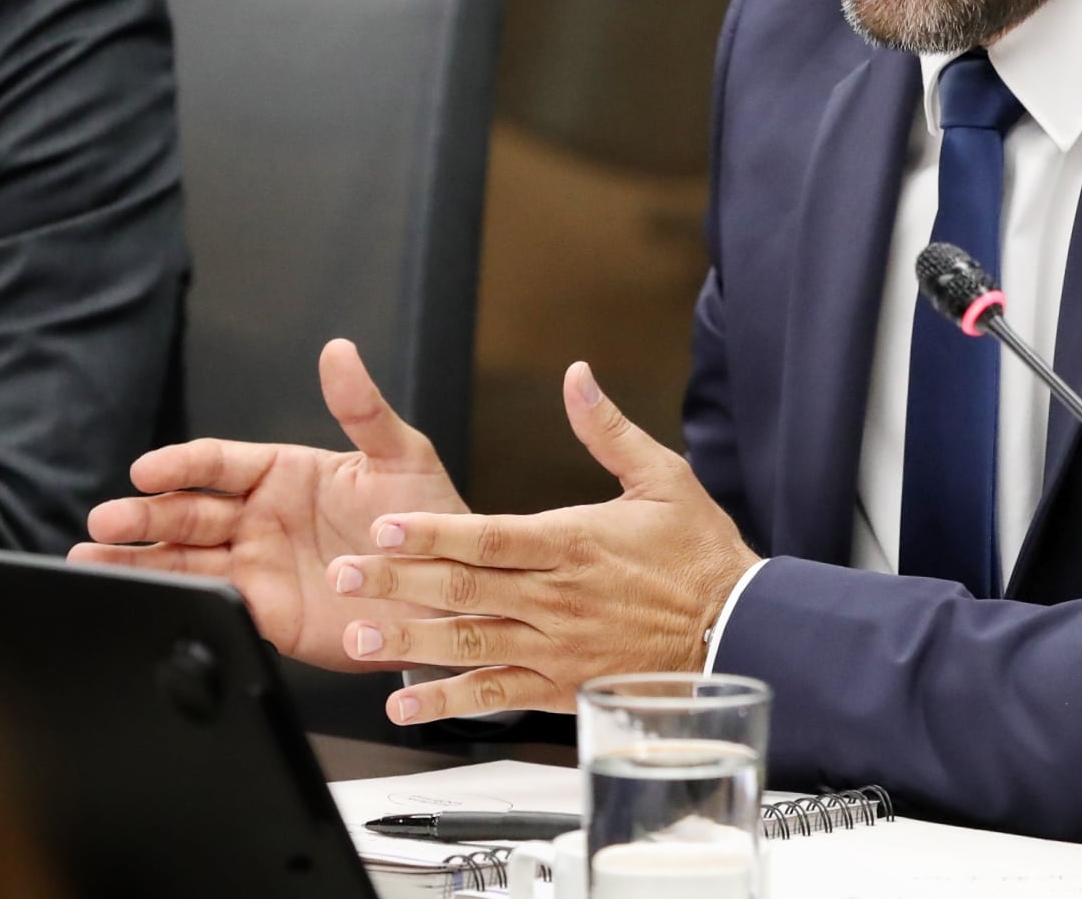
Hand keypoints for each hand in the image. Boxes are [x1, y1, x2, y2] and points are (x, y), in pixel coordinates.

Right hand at [70, 339, 468, 669]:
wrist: (450, 589)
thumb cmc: (430, 516)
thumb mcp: (402, 457)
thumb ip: (363, 409)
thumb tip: (339, 351)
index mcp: (284, 472)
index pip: (217, 463)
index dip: (180, 465)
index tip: (147, 469)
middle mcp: (259, 516)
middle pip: (187, 511)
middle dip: (143, 514)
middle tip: (106, 520)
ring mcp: (256, 565)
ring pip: (182, 557)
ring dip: (135, 558)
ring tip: (88, 560)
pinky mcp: (262, 611)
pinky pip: (208, 602)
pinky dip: (170, 601)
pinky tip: (133, 598)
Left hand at [324, 361, 757, 723]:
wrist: (737, 629)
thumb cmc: (700, 555)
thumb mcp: (663, 477)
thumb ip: (608, 429)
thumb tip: (578, 376)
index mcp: (574, 542)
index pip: (490, 536)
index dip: (433, 531)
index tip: (384, 525)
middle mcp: (557, 597)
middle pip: (463, 589)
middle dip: (397, 581)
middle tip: (344, 576)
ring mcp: (557, 646)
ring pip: (469, 644)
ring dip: (408, 642)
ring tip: (356, 638)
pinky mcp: (561, 686)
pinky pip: (496, 696)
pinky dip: (448, 704)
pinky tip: (405, 705)